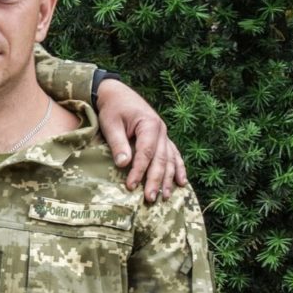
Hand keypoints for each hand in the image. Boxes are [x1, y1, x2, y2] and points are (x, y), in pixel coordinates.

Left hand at [95, 79, 186, 202]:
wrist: (117, 94)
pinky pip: (174, 155)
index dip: (139, 170)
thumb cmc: (112, 108)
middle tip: (150, 199)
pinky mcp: (162, 139)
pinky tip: (182, 182)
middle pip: (161, 159)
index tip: (131, 186)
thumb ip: (118, 143)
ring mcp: (164, 135)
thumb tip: (123, 164)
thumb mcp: (111, 123)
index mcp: (150, 124)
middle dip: (156, 180)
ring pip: (170, 160)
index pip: (146, 152)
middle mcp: (161, 130)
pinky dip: (178, 169)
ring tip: (166, 197)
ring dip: (168, 179)